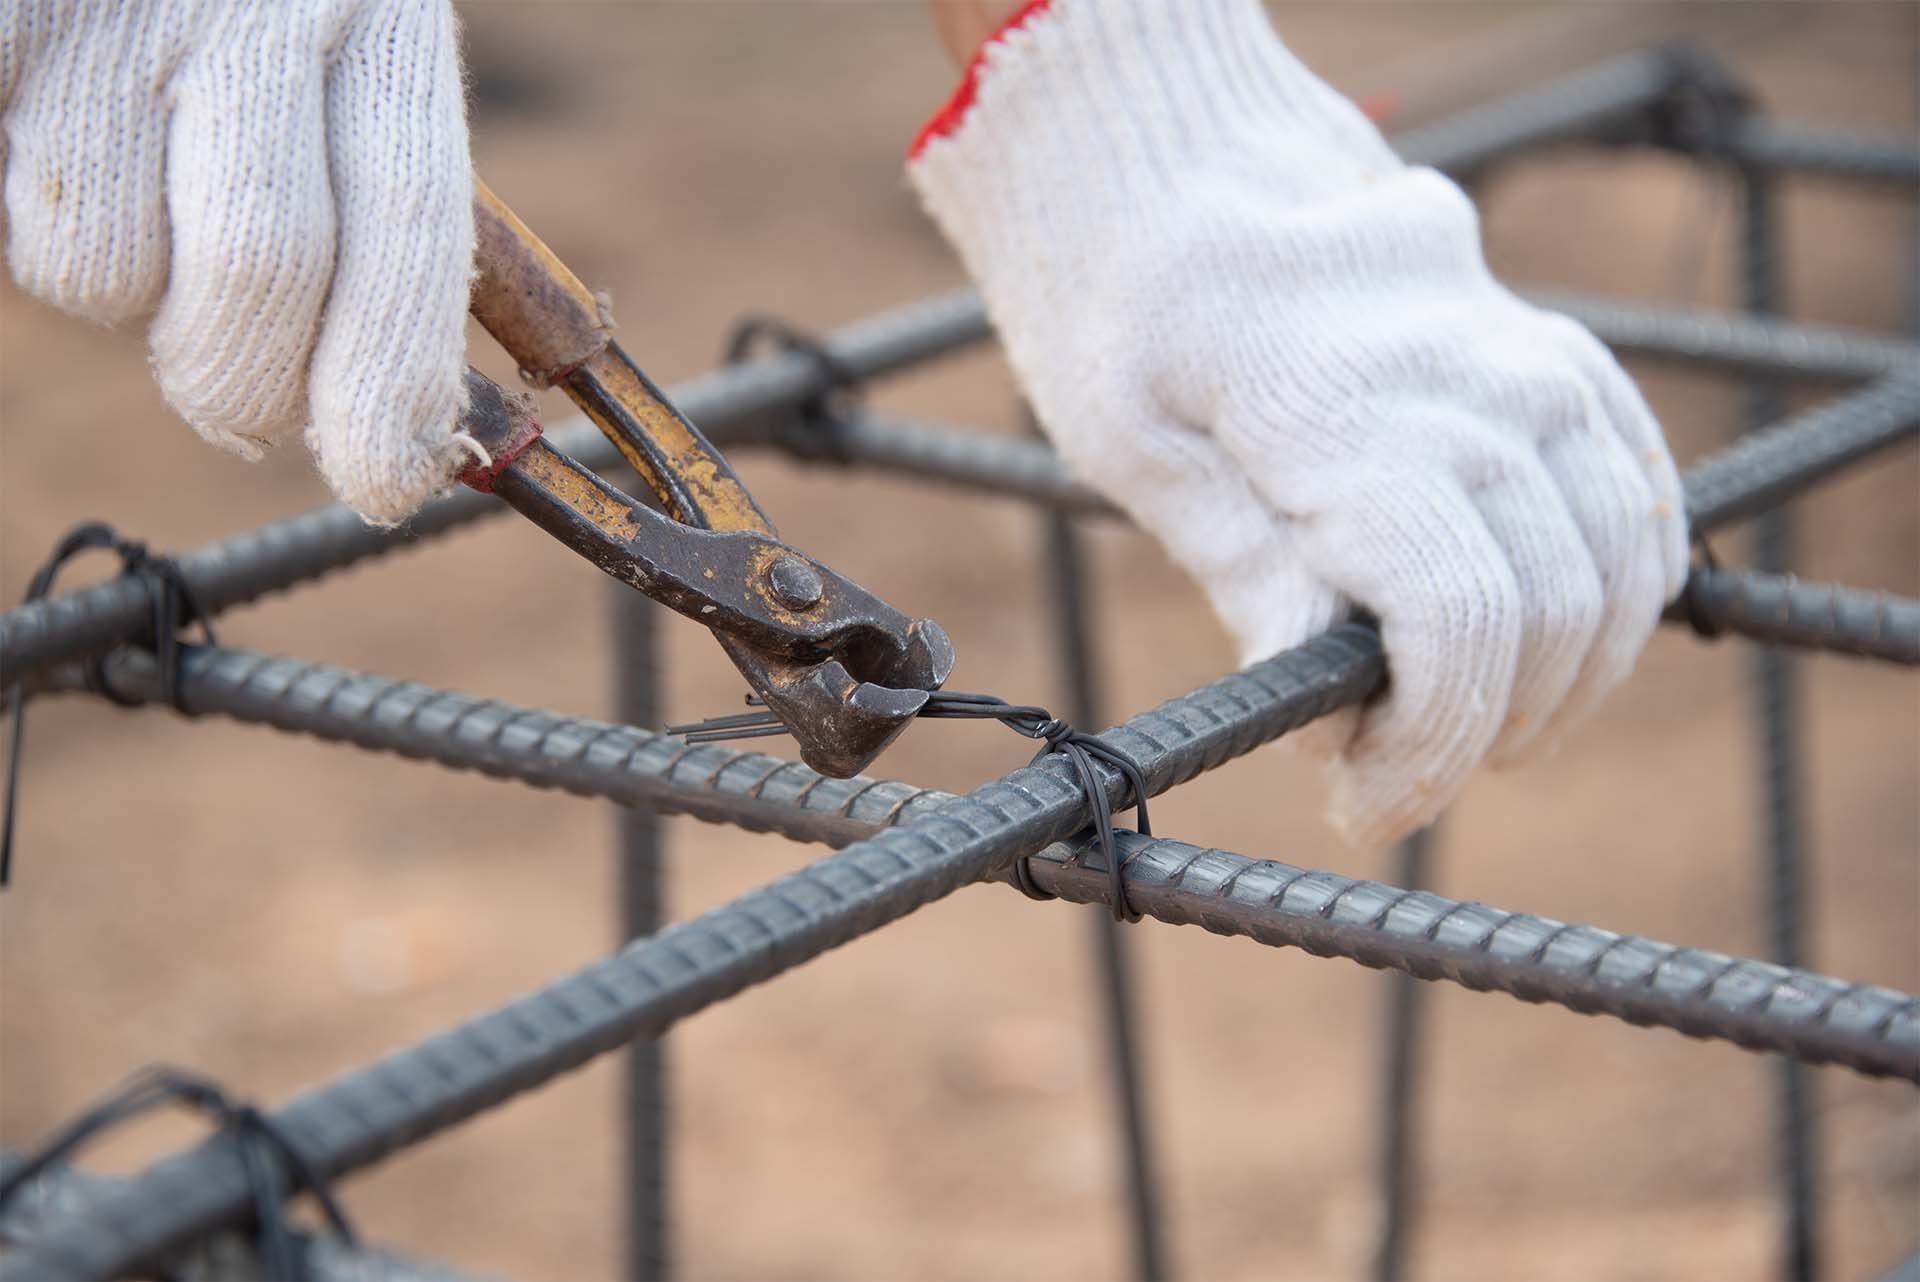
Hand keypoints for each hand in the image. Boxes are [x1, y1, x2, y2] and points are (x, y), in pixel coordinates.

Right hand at [2, 0, 474, 522]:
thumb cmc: (231, 15)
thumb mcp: (335, 70)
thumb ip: (364, 215)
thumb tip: (379, 422)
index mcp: (381, 20)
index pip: (414, 225)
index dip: (395, 379)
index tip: (386, 481)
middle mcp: (261, 1)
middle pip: (263, 269)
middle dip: (241, 377)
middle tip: (228, 388)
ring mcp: (114, 8)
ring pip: (98, 265)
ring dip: (107, 271)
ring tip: (109, 169)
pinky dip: (7, 212)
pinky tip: (33, 144)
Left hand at [909, 0, 1686, 845]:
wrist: (1190, 185)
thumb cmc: (1134, 317)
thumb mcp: (1135, 446)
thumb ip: (1248, 572)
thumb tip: (1329, 713)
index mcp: (1352, 414)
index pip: (1456, 624)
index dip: (1428, 750)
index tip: (1365, 809)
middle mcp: (1475, 385)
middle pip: (1552, 612)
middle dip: (1484, 733)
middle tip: (1394, 776)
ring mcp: (1536, 364)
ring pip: (1620, 567)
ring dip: (1563, 681)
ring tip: (1465, 725)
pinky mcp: (1564, 361)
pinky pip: (1641, 499)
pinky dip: (1615, 595)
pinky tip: (1544, 645)